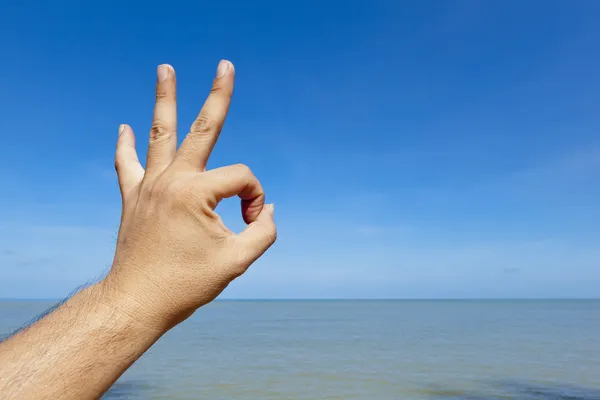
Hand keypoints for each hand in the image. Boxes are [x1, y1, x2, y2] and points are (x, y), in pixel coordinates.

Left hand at [105, 61, 275, 329]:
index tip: (248, 226)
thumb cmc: (187, 284)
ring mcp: (148, 185)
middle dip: (219, 96)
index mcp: (196, 193)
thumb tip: (266, 208)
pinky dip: (126, 145)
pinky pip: (127, 164)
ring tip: (165, 69)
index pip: (242, 180)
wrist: (136, 302)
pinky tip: (125, 127)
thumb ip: (264, 231)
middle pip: (202, 128)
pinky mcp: (134, 197)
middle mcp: (171, 180)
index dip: (254, 201)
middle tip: (226, 65)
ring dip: (165, 100)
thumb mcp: (238, 261)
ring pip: (159, 133)